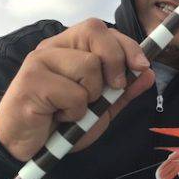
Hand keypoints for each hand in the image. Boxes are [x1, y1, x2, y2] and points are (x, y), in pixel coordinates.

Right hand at [0, 18, 154, 160]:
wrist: (30, 147)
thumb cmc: (63, 124)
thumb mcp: (101, 108)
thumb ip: (123, 91)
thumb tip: (148, 74)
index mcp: (70, 48)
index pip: (103, 31)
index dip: (128, 45)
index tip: (142, 66)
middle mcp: (54, 47)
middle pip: (96, 33)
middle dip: (115, 61)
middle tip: (112, 89)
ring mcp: (40, 61)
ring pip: (88, 65)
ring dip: (91, 97)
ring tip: (73, 109)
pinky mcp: (31, 80)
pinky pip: (73, 93)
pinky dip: (76, 113)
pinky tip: (60, 117)